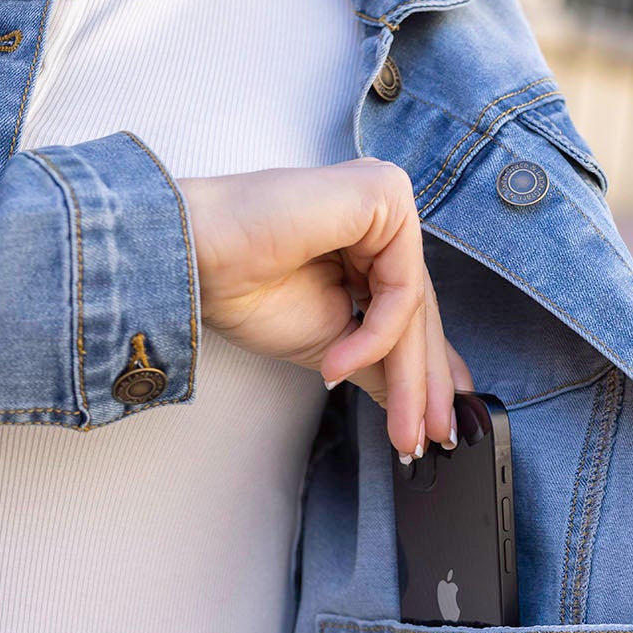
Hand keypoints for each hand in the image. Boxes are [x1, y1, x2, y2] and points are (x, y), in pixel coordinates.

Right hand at [180, 159, 467, 457]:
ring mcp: (387, 199)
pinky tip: (338, 364)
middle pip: (420, 310)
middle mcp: (384, 214)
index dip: (427, 372)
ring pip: (416, 305)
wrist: (195, 258)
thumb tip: (421, 409)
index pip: (413, 311)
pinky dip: (376, 336)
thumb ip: (380, 365)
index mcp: (371, 240)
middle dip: (426, 384)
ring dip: (407, 378)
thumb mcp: (332, 342)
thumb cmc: (245, 290)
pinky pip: (402, 284)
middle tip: (432, 439)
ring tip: (401, 430)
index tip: (437, 426)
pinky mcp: (385, 193)